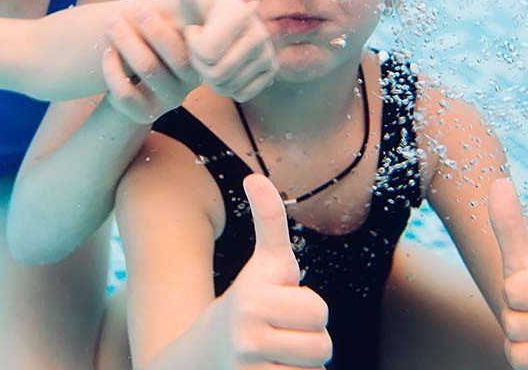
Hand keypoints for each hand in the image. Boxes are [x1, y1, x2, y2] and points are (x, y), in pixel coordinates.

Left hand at [102, 0, 199, 123]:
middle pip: (177, 56)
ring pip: (149, 69)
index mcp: (200, 53)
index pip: (198, 41)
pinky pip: (127, 94)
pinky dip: (113, 70)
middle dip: (152, 30)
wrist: (132, 81)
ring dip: (127, 42)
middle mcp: (192, 79)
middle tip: (132, 11)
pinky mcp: (147, 113)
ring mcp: (170, 98)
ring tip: (111, 24)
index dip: (170, 25)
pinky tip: (107, 53)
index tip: (144, 6)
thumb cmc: (150, 37)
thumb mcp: (160, 10)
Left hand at [175, 0, 276, 101]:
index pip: (204, 52)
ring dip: (212, 76)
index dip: (193, 44)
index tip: (197, 27)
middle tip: (203, 43)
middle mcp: (261, 33)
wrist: (220, 25)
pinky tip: (226, 67)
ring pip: (227, 85)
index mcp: (240, 13)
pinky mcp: (272, 72)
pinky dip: (228, 86)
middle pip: (215, 72)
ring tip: (213, 53)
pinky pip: (240, 93)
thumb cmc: (201, 6)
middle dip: (201, 63)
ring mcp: (270, 54)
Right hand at [216, 174, 331, 368]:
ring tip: (278, 355)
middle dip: (310, 340)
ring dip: (303, 365)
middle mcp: (247, 336)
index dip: (309, 310)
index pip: (318, 311)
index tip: (283, 305)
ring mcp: (249, 369)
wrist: (205, 355)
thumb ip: (269, 221)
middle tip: (283, 334)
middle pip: (322, 346)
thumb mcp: (264, 264)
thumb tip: (255, 177)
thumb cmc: (249, 302)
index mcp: (253, 299)